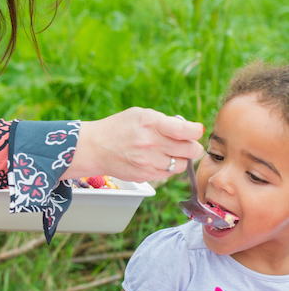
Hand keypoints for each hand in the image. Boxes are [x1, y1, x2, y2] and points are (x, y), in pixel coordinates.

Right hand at [66, 107, 204, 182]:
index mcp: (151, 123)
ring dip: (179, 158)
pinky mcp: (145, 176)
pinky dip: (166, 167)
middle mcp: (150, 144)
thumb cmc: (119, 128)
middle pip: (191, 150)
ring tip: (167, 152)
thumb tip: (190, 131)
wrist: (94, 148)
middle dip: (192, 147)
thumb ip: (165, 121)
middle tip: (185, 144)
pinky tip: (155, 159)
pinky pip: (168, 174)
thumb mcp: (140, 114)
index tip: (194, 131)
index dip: (196, 131)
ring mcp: (148, 162)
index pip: (187, 131)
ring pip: (182, 165)